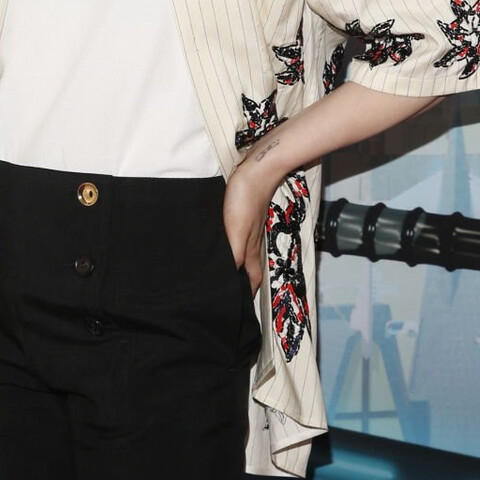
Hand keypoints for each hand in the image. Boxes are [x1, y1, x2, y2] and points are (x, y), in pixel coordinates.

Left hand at [223, 161, 268, 299]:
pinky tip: (223, 246)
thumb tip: (229, 279)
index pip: (251, 280)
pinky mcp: (244, 217)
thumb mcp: (235, 231)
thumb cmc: (246, 200)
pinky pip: (238, 240)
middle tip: (229, 295)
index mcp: (250, 250)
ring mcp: (249, 229)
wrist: (256, 171)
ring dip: (237, 267)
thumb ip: (234, 255)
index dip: (247, 295)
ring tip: (224, 275)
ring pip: (244, 255)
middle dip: (242, 284)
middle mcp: (252, 242)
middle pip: (249, 270)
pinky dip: (232, 249)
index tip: (238, 308)